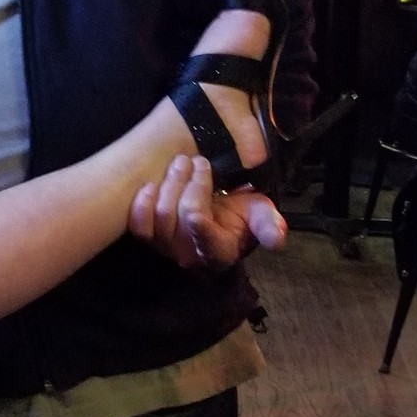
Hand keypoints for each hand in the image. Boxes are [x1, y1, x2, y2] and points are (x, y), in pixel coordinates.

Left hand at [128, 156, 286, 270]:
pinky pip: (138, 225)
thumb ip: (268, 224)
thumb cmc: (238, 212)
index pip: (208, 244)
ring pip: (161, 217)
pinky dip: (142, 204)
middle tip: (198, 161)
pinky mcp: (148, 235)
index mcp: (220, 252)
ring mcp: (166, 246)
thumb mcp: (260, 214)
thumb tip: (277, 238)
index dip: (200, 228)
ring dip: (171, 184)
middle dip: (191, 186)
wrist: (213, 210)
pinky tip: (150, 184)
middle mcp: (190, 255)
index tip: (199, 210)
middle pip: (182, 219)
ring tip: (181, 162)